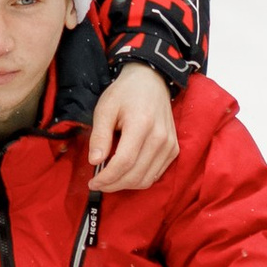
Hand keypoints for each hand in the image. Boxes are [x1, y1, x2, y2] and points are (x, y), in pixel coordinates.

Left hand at [85, 65, 178, 193]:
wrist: (151, 82)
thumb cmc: (125, 93)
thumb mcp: (105, 108)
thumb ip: (100, 135)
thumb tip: (94, 161)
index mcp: (141, 124)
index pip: (124, 162)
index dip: (107, 177)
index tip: (93, 182)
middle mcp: (160, 138)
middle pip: (136, 175)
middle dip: (114, 184)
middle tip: (98, 183)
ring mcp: (169, 145)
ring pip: (147, 179)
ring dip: (126, 185)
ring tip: (110, 179)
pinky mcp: (173, 150)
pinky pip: (156, 174)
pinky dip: (139, 179)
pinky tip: (126, 172)